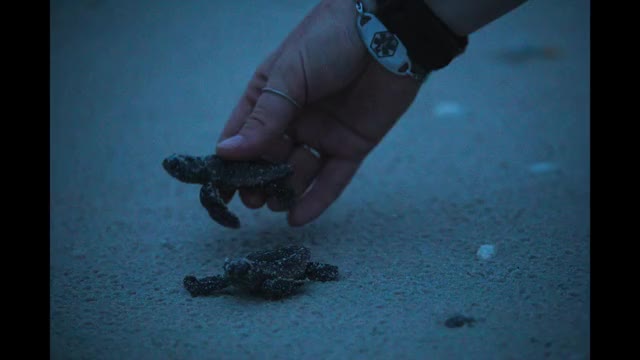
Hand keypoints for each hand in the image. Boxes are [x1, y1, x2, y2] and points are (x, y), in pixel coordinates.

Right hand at [216, 0, 421, 225]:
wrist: (389, 31)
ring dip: (286, 191)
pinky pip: (332, 178)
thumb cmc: (330, 39)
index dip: (230, 161)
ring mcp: (323, 133)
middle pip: (269, 158)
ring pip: (299, 172)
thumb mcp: (288, 75)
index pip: (242, 133)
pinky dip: (316, 199)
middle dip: (259, 180)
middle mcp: (294, 118)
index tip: (221, 187)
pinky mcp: (352, 145)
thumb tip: (227, 152)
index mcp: (270, 95)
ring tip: (276, 203)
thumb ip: (264, 117)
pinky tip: (298, 218)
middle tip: (252, 199)